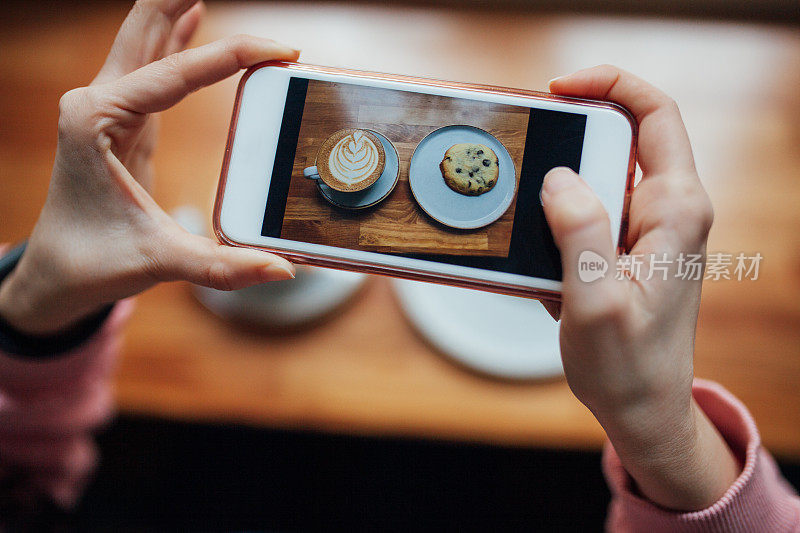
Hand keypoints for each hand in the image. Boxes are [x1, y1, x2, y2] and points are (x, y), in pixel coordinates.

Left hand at [0, 0, 297, 334]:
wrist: (58, 272)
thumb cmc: (94, 262)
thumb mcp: (159, 262)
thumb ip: (222, 266)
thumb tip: (282, 269)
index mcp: (97, 122)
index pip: (176, 74)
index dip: (233, 56)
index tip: (280, 50)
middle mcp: (97, 103)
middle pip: (144, 27)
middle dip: (180, 0)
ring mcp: (108, 108)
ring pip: (145, 37)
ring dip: (177, 9)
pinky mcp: (122, 120)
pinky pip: (153, 64)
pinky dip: (174, 37)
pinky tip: (194, 16)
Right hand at [541, 65, 738, 509]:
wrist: (643, 406)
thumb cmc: (627, 364)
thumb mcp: (594, 302)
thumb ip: (580, 234)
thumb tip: (557, 177)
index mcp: (675, 211)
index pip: (654, 115)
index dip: (610, 85)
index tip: (558, 89)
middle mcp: (671, 209)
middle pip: (622, 137)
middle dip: (570, 142)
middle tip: (527, 163)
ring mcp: (651, 226)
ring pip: (602, 174)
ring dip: (560, 188)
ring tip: (531, 227)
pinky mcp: (631, 244)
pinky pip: (592, 209)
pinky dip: (559, 220)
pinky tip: (545, 262)